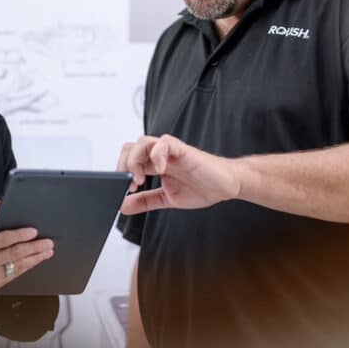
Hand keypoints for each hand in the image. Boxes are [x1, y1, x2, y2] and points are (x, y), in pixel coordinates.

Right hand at [0, 218, 53, 302]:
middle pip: (15, 254)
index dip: (20, 235)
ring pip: (17, 266)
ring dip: (35, 259)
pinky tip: (33, 262)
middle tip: (48, 243)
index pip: (3, 239)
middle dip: (34, 248)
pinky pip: (13, 275)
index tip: (33, 231)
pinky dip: (24, 268)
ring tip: (47, 252)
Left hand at [117, 134, 240, 214]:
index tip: (121, 192)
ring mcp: (171, 151)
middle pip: (130, 147)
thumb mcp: (167, 199)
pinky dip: (157, 155)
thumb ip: (145, 201)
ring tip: (140, 180)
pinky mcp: (184, 150)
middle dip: (123, 165)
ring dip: (135, 161)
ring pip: (143, 141)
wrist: (227, 186)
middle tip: (129, 186)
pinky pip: (165, 143)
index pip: (128, 160)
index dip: (120, 173)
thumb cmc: (202, 187)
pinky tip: (159, 171)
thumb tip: (123, 206)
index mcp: (155, 165)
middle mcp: (160, 155)